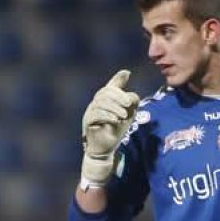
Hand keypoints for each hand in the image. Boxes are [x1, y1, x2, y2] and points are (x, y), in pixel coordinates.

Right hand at [81, 69, 140, 183]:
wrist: (107, 147)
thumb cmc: (116, 129)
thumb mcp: (128, 114)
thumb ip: (131, 103)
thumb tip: (131, 95)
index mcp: (106, 99)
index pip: (110, 86)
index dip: (118, 78)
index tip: (127, 73)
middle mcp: (97, 102)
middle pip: (105, 92)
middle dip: (119, 96)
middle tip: (129, 104)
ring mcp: (90, 111)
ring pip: (100, 102)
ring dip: (114, 107)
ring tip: (123, 116)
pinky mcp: (88, 121)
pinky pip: (95, 114)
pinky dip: (107, 116)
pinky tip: (115, 120)